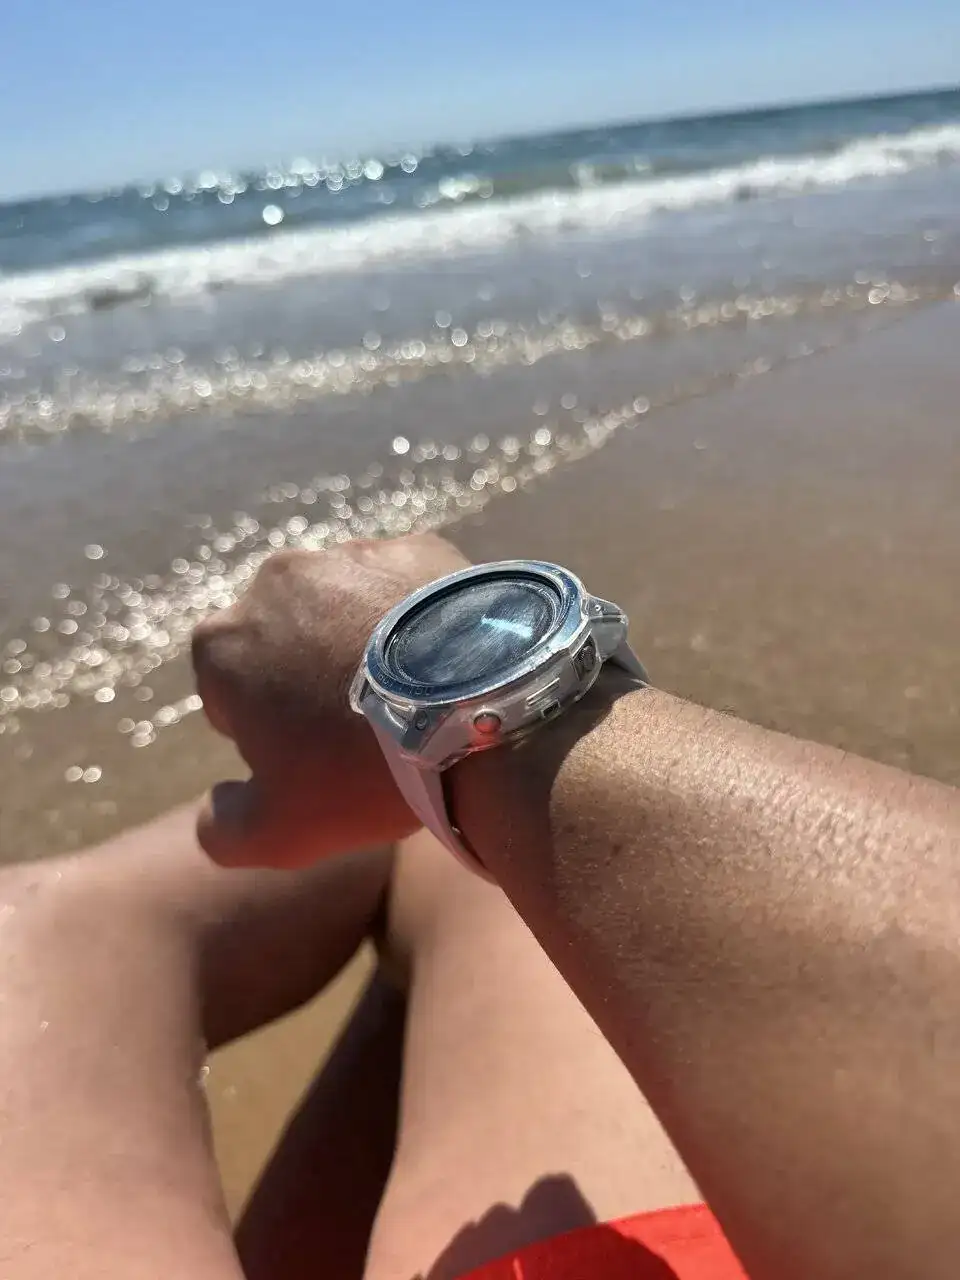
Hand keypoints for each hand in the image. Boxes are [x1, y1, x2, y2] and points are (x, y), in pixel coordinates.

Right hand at [191, 534, 469, 867]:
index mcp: (223, 642)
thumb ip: (221, 827)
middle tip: (364, 728)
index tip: (316, 756)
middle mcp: (275, 579)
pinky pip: (405, 589)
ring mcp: (351, 555)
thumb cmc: (366, 773)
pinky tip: (446, 664)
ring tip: (413, 696)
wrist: (483, 714)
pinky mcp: (418, 548)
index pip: (227, 693)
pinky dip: (416, 620)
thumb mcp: (279, 831)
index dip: (268, 732)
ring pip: (344, 608)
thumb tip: (217, 806)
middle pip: (283, 640)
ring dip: (361, 642)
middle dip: (309, 676)